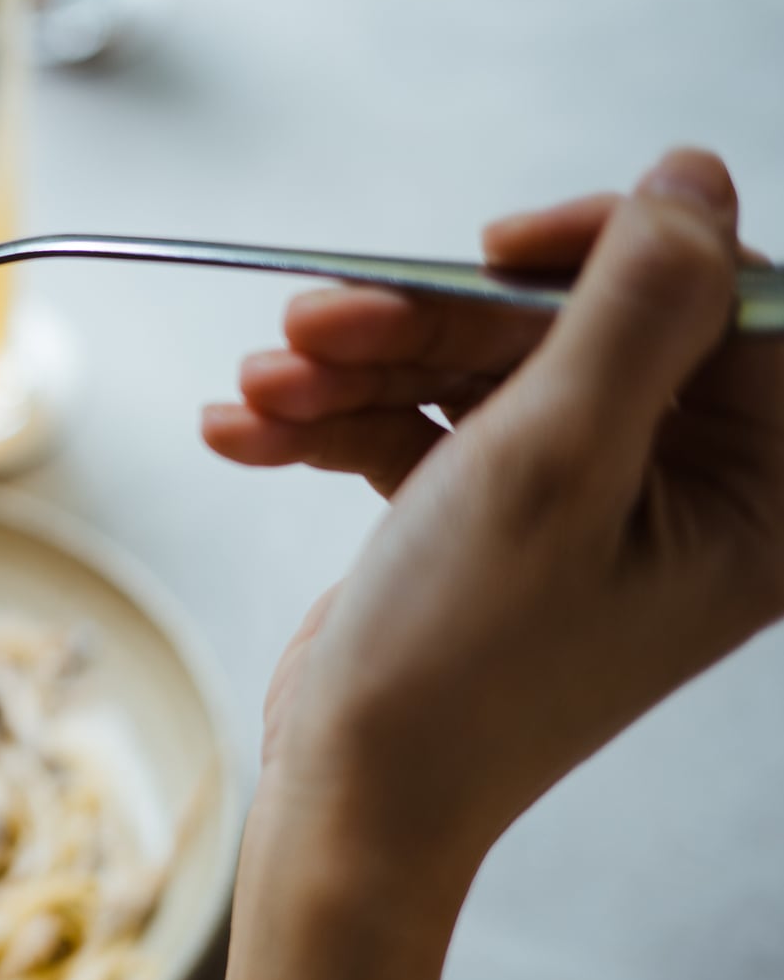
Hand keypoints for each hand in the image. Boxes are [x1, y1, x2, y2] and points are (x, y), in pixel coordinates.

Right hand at [204, 149, 781, 903]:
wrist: (350, 804)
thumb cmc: (462, 667)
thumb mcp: (549, 464)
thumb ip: (633, 310)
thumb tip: (694, 175)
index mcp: (760, 495)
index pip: (727, 305)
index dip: (608, 254)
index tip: (490, 252)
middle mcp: (685, 494)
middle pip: (568, 331)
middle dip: (425, 325)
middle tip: (314, 324)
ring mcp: (581, 507)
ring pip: (477, 372)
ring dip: (355, 370)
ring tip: (259, 392)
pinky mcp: (491, 522)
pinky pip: (423, 431)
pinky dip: (333, 424)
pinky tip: (246, 434)